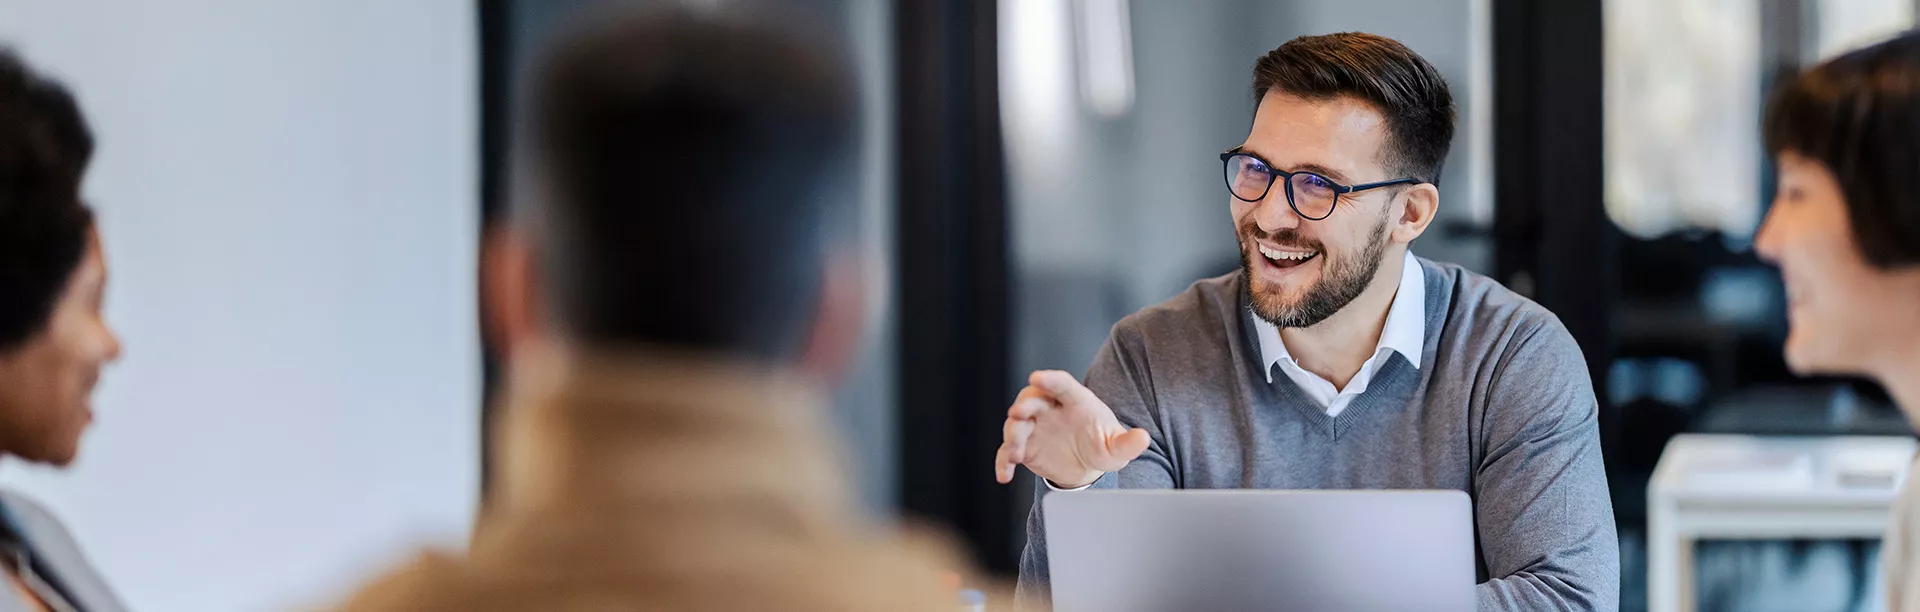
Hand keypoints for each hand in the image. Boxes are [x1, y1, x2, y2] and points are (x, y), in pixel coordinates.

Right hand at [994, 370, 1150, 487]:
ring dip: (1013, 436)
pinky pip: (1008, 451)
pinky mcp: (1025, 447)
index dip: (1049, 379)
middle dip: (1023, 405)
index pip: (1062, 385)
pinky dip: (1004, 462)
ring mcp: (1035, 427)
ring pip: (1017, 425)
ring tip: (1016, 454)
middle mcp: (1051, 409)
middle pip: (1032, 399)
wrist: (1085, 465)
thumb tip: (1143, 438)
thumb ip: (1128, 443)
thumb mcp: (1117, 448)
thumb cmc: (1102, 446)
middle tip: (1017, 413)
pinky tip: (1004, 476)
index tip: (1036, 377)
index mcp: (1076, 401)